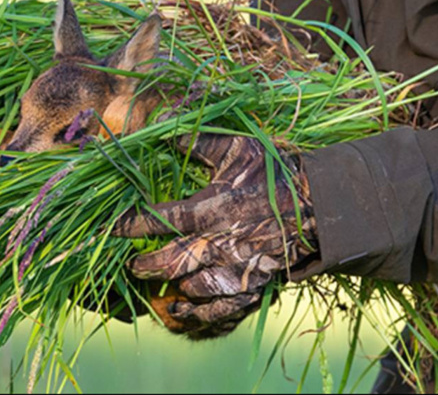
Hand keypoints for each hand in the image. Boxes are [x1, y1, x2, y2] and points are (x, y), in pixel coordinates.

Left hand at [114, 133, 316, 339]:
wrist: (322, 203)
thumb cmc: (274, 172)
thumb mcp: (236, 148)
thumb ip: (196, 141)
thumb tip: (161, 123)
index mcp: (213, 207)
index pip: (161, 220)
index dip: (133, 225)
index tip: (114, 227)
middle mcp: (222, 241)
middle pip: (172, 260)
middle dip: (145, 264)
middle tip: (130, 264)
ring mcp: (239, 267)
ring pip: (194, 286)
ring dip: (170, 285)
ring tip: (152, 281)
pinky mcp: (254, 285)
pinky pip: (222, 309)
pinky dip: (197, 313)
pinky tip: (179, 309)